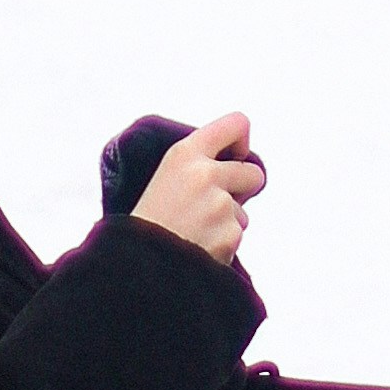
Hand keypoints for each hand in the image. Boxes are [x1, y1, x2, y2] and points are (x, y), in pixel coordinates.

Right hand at [131, 110, 263, 263]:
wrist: (135, 265)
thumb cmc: (149, 222)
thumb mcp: (167, 176)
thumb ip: (201, 164)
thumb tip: (242, 165)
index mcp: (185, 154)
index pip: (238, 124)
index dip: (241, 143)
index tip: (233, 157)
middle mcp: (205, 174)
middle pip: (254, 173)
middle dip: (242, 190)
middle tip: (210, 206)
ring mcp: (219, 206)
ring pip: (242, 212)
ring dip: (225, 223)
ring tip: (191, 232)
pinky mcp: (229, 235)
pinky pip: (237, 236)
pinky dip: (222, 245)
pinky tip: (196, 248)